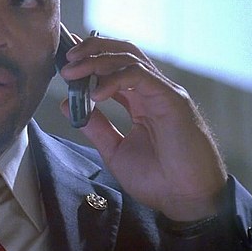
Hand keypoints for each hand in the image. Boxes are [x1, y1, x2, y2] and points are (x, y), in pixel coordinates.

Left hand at [59, 32, 226, 220]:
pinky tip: (96, 94)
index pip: (115, 67)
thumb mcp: (115, 150)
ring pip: (130, 58)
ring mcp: (164, 93)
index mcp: (141, 101)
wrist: (186, 201)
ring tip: (73, 72)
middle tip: (66, 58)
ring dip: (97, 60)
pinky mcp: (173, 100)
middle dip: (92, 50)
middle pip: (123, 53)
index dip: (90, 59)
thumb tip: (67, 105)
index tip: (65, 61)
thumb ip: (95, 126)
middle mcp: (153, 92)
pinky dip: (115, 79)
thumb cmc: (159, 179)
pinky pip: (141, 76)